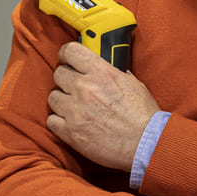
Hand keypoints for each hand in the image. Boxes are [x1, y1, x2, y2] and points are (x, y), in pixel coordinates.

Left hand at [47, 41, 159, 170]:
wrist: (145, 144)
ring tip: (75, 107)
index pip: (70, 51)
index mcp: (101, 73)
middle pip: (58, 73)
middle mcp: (85, 88)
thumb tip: (105, 67)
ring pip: (52, 97)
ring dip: (62, 101)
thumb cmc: (143, 115)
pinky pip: (51, 120)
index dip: (67, 54)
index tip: (68, 59)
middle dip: (66, 79)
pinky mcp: (70, 132)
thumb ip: (114, 73)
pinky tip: (72, 123)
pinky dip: (59, 122)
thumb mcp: (133, 84)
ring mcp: (75, 110)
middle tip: (75, 87)